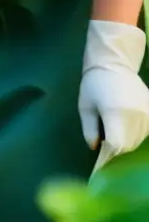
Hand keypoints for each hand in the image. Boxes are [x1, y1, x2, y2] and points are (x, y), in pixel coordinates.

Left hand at [78, 20, 148, 173]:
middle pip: (127, 145)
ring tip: (112, 137)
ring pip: (137, 140)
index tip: (99, 165)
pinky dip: (135, 135)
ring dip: (125, 143)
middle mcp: (135, 115)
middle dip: (115, 151)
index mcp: (115, 112)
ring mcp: (147, 113)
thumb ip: (90, 128)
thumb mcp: (85, 105)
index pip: (115, 144)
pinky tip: (124, 130)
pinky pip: (146, 132)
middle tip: (103, 152)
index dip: (107, 156)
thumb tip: (96, 148)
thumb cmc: (94, 84)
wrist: (114, 64)